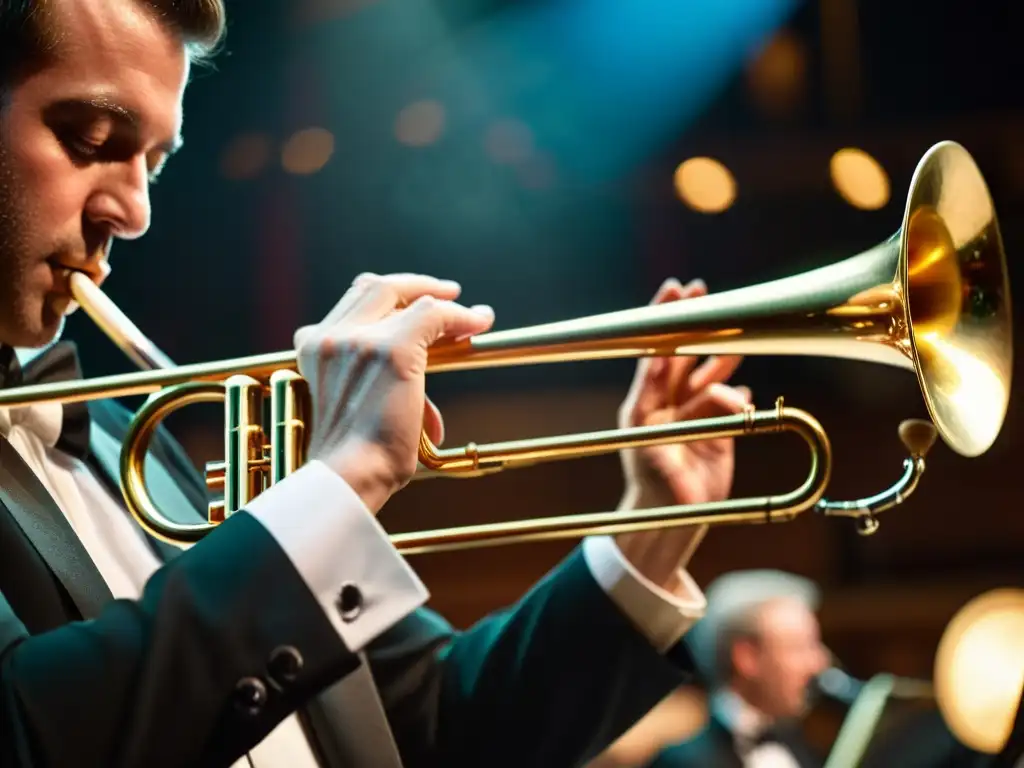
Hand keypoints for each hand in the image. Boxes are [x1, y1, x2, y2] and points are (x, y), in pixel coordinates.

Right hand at [295, 273, 493, 512]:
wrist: (347, 476)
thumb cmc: (354, 460)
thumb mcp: (353, 412)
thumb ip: (379, 392)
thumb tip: (427, 410)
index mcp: (313, 349)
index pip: (354, 303)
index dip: (390, 297)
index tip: (416, 304)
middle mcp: (331, 337)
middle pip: (374, 287)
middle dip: (414, 285)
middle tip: (447, 293)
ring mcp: (359, 341)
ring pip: (406, 296)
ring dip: (442, 301)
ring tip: (471, 312)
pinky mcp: (391, 350)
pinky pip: (433, 315)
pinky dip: (460, 316)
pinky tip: (479, 322)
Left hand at [614, 277, 751, 587]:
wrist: (669, 521)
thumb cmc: (656, 492)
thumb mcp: (663, 461)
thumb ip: (696, 428)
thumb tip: (735, 397)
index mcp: (643, 405)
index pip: (653, 355)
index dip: (662, 324)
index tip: (672, 295)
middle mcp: (665, 404)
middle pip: (677, 354)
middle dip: (688, 323)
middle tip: (696, 288)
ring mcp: (689, 416)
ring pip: (705, 374)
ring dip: (718, 352)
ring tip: (735, 328)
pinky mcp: (713, 431)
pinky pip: (728, 402)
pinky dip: (736, 391)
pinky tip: (744, 384)